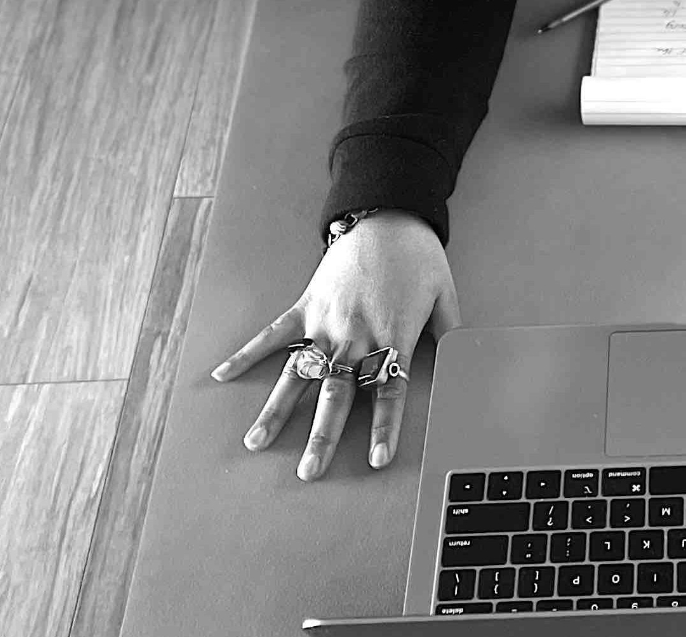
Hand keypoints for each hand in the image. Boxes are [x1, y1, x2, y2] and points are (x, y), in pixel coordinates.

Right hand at [210, 211, 460, 479]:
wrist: (387, 213)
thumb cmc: (419, 255)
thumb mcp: (446, 294)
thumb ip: (450, 335)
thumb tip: (462, 365)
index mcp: (393, 336)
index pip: (389, 393)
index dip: (384, 428)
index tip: (376, 461)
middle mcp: (356, 335)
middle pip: (337, 394)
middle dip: (321, 436)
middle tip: (308, 471)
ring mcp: (326, 321)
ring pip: (300, 374)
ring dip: (277, 410)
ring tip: (255, 442)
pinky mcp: (305, 305)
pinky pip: (273, 335)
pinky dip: (246, 354)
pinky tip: (223, 376)